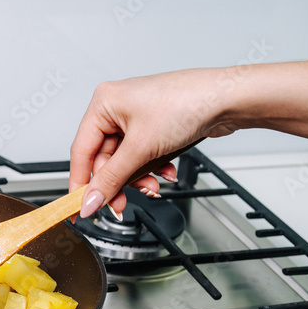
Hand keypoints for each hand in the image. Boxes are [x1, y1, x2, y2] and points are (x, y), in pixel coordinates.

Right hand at [69, 68, 238, 218]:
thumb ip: (112, 178)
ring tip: (153, 185)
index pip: (81, 152)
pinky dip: (150, 168)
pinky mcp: (153, 127)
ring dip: (138, 178)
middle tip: (121, 205)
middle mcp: (116, 108)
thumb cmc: (187, 103)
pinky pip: (141, 156)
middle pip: (104, 160)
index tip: (79, 209)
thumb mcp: (141, 148)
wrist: (228, 98)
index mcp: (104, 102)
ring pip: (124, 161)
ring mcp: (136, 117)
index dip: (80, 184)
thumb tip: (90, 200)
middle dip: (118, 183)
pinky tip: (164, 172)